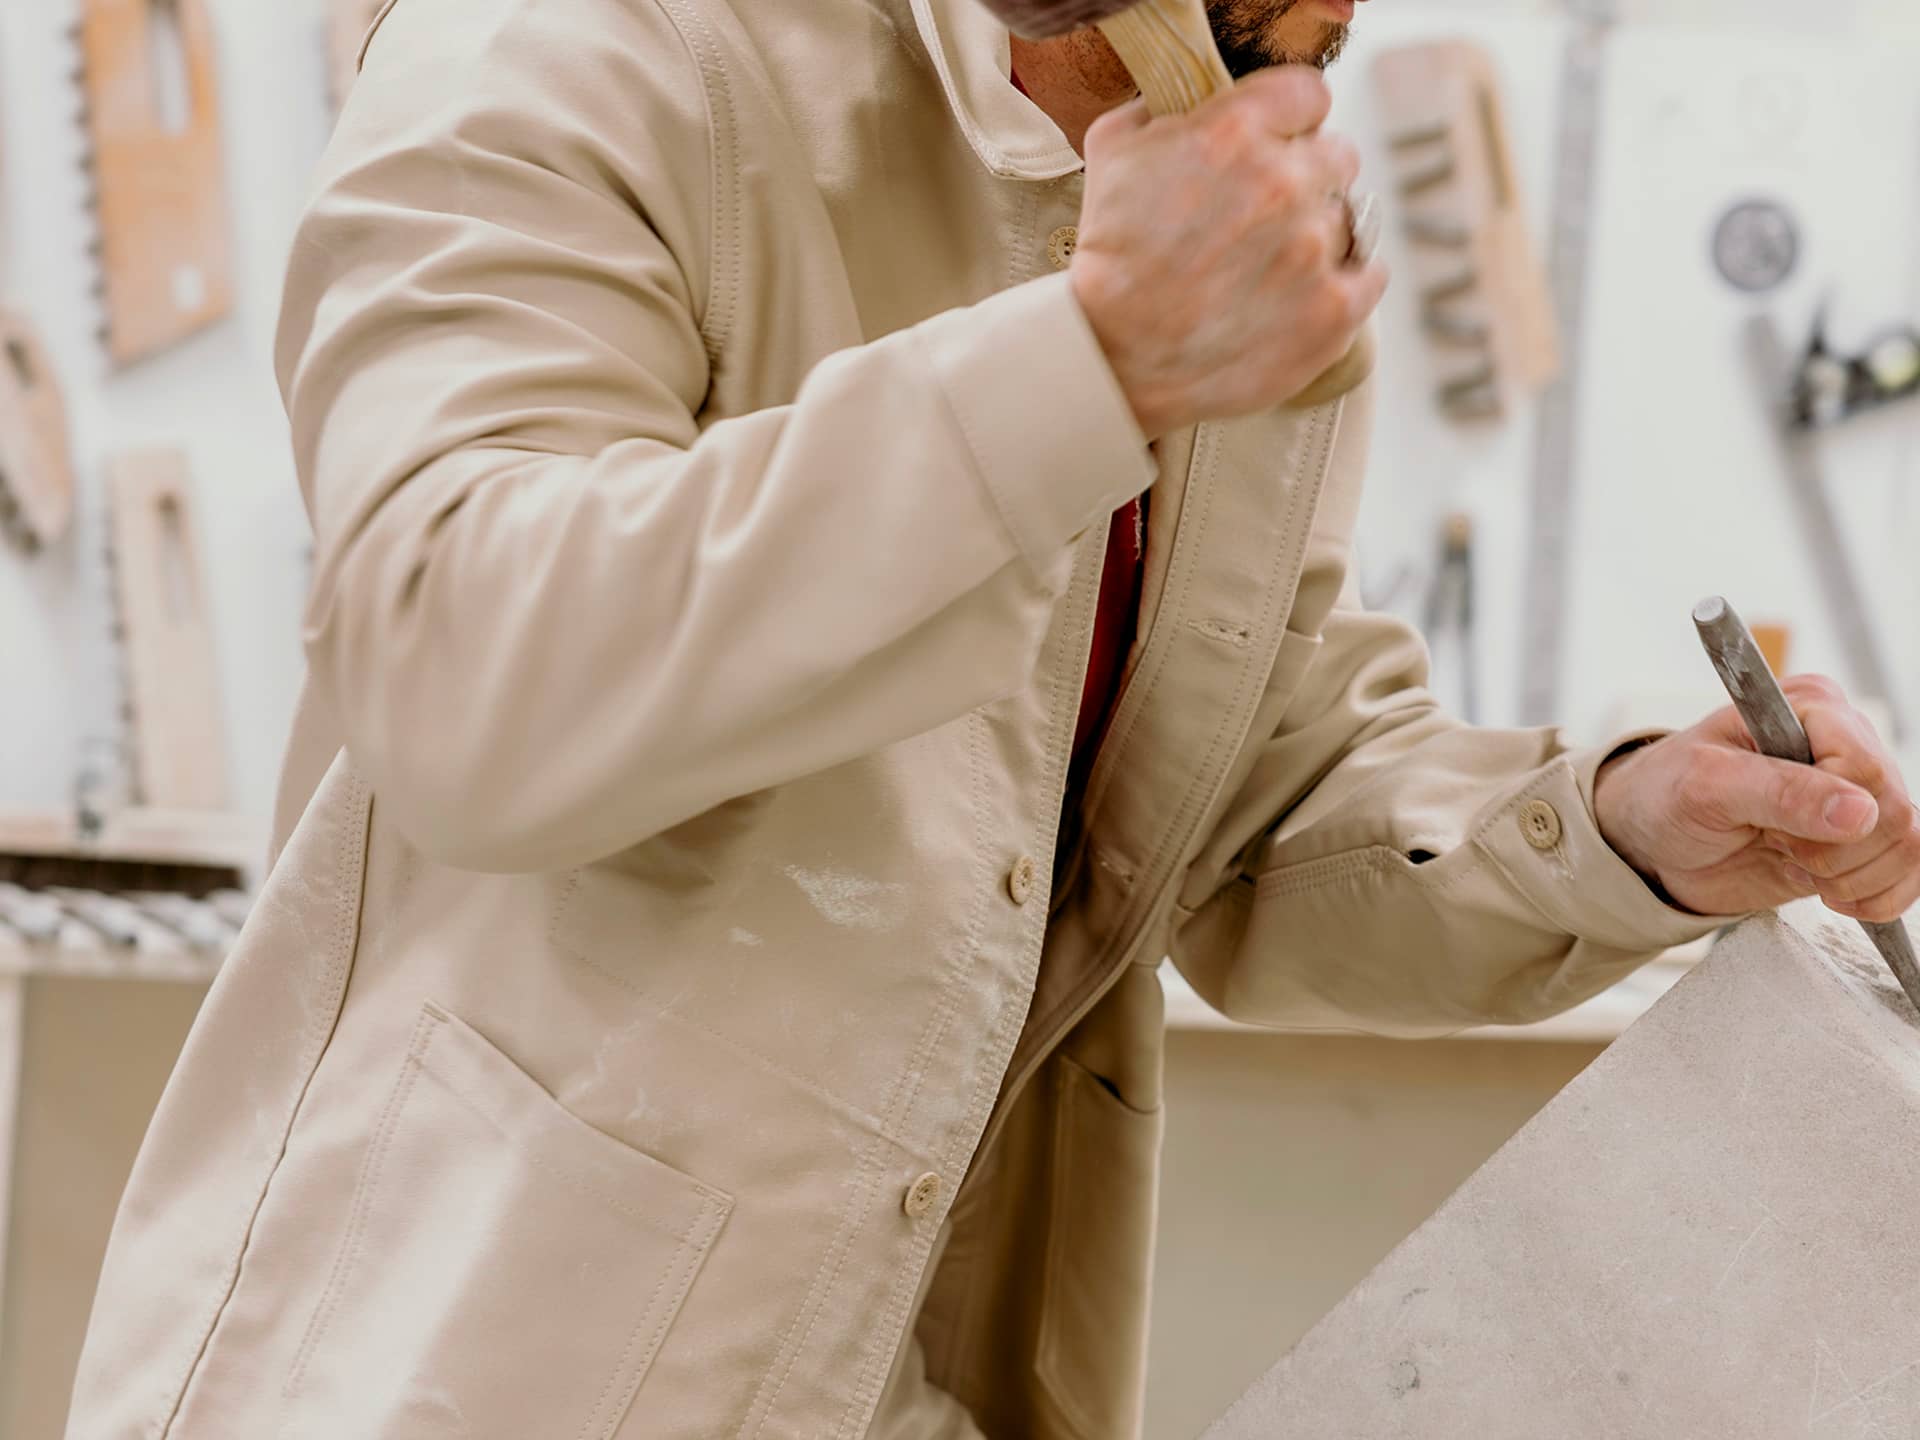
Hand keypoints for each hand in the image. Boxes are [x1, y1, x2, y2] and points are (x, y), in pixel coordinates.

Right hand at [1071, 67, 1388, 439]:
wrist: (1114, 357)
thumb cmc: (1110, 256)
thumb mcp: (1112, 151)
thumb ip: (1165, 106)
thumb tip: (1194, 93)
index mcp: (1234, 132)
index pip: (1309, 95)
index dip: (1290, 121)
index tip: (1275, 146)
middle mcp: (1283, 183)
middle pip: (1337, 154)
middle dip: (1307, 177)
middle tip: (1268, 215)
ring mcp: (1315, 248)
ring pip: (1350, 216)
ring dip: (1320, 233)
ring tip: (1273, 266)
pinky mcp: (1335, 309)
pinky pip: (1370, 273)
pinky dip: (1345, 281)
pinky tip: (1305, 293)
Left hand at [1594, 676, 1919, 920]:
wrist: (1650, 842)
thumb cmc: (1663, 795)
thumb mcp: (1704, 785)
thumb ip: (1779, 792)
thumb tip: (1859, 811)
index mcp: (1812, 707)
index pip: (1865, 767)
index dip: (1827, 813)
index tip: (1773, 828)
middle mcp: (1846, 744)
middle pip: (1895, 812)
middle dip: (1837, 853)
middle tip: (1780, 849)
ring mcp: (1857, 795)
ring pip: (1910, 847)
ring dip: (1853, 877)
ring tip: (1796, 866)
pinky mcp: (1860, 841)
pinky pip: (1911, 873)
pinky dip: (1877, 898)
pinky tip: (1832, 895)